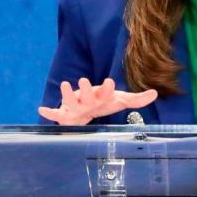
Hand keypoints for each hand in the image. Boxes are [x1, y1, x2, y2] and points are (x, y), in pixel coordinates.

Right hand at [37, 77, 157, 125]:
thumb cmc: (103, 104)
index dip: (107, 88)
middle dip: (86, 89)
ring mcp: (76, 107)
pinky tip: (41, 110)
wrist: (86, 111)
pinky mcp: (66, 116)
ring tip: (64, 85)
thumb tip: (155, 93)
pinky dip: (49, 113)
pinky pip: (56, 115)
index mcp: (102, 98)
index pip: (106, 92)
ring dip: (67, 95)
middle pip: (87, 96)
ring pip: (71, 102)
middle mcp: (88, 100)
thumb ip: (137, 100)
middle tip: (84, 80)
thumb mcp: (120, 101)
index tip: (109, 81)